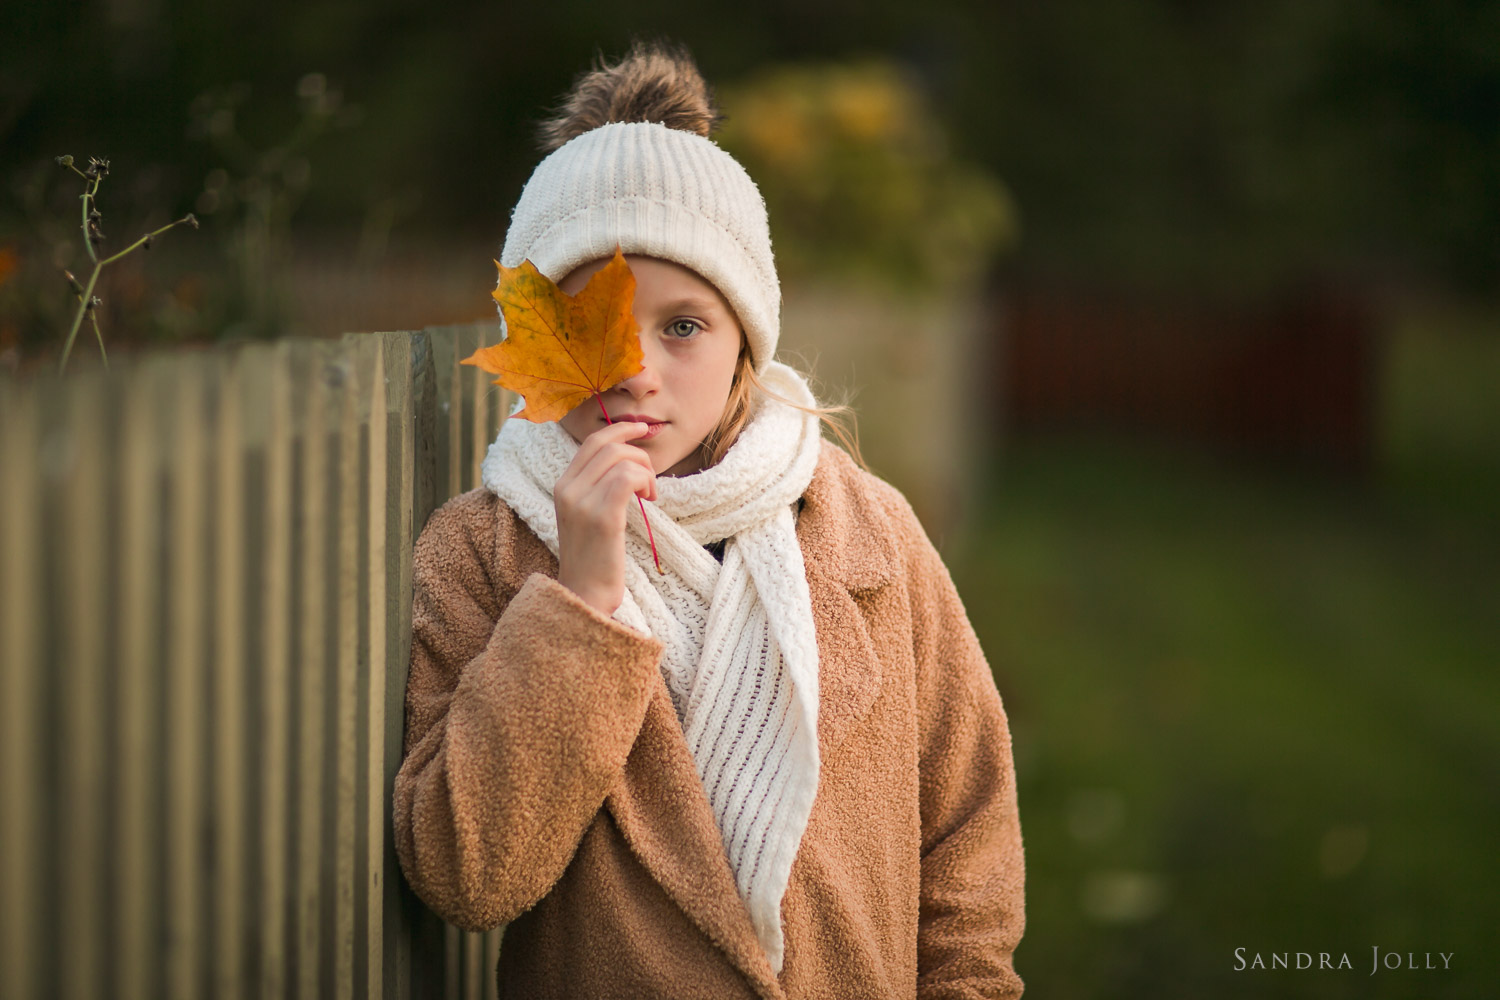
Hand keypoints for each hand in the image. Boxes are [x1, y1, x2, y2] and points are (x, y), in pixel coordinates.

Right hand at [554, 421, 656, 615]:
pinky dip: (644, 482)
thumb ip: (598, 487)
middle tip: (650, 481)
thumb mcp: (588, 515)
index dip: (620, 429)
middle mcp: (567, 489)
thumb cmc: (594, 559)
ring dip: (646, 472)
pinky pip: (627, 479)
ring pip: (622, 459)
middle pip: (609, 445)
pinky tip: (648, 500)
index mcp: (563, 485)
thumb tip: (627, 460)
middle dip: (639, 454)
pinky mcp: (601, 517)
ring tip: (650, 495)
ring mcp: (581, 503)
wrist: (585, 595)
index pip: (592, 441)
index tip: (641, 429)